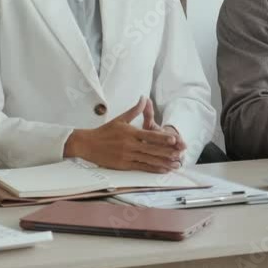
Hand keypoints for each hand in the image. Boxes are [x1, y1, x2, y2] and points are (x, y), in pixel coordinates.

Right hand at [63, 97, 182, 172]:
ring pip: (148, 159)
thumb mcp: (120, 119)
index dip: (162, 138)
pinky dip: (153, 169)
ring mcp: (127, 156)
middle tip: (180, 154)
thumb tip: (144, 98)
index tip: (174, 139)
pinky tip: (162, 169)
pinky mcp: (124, 165)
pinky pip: (141, 167)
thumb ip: (134, 110)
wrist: (87, 144)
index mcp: (130, 132)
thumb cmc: (104, 131)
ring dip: (163, 162)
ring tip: (175, 164)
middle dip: (167, 152)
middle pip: (152, 149)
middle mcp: (130, 145)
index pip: (149, 135)